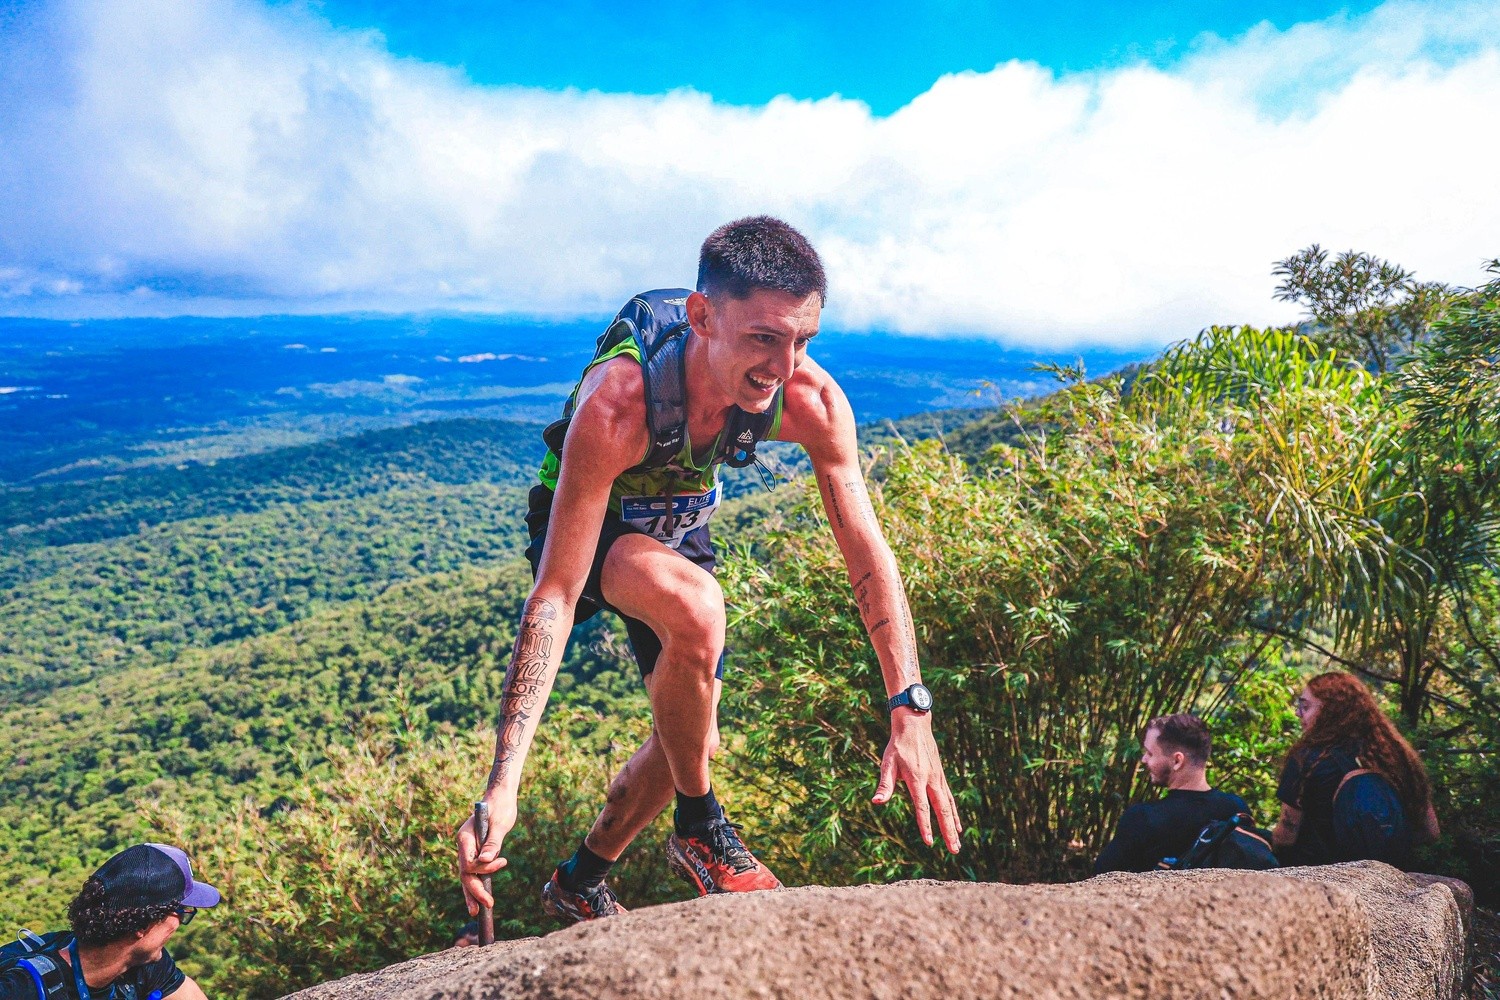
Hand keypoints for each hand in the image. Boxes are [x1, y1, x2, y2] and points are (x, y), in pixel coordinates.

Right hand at [456, 795, 516, 914]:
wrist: (501, 797)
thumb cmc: (501, 807)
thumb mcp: (500, 824)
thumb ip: (492, 843)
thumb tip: (485, 861)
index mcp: (465, 838)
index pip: (468, 863)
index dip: (483, 870)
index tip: (502, 862)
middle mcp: (464, 845)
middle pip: (465, 873)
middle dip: (474, 891)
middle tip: (482, 908)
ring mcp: (468, 849)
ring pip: (467, 875)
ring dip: (473, 892)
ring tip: (477, 911)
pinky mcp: (476, 851)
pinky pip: (474, 871)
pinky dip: (478, 883)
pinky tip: (480, 896)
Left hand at [873, 708, 961, 852]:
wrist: (915, 725)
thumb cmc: (898, 745)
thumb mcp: (887, 763)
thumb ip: (885, 784)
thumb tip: (876, 802)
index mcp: (917, 779)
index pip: (922, 807)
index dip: (925, 825)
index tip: (929, 842)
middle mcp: (931, 780)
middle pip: (942, 810)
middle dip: (948, 832)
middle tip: (955, 851)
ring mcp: (939, 779)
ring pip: (949, 807)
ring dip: (953, 827)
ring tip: (957, 845)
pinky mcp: (941, 777)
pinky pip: (950, 799)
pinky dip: (954, 814)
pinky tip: (957, 826)